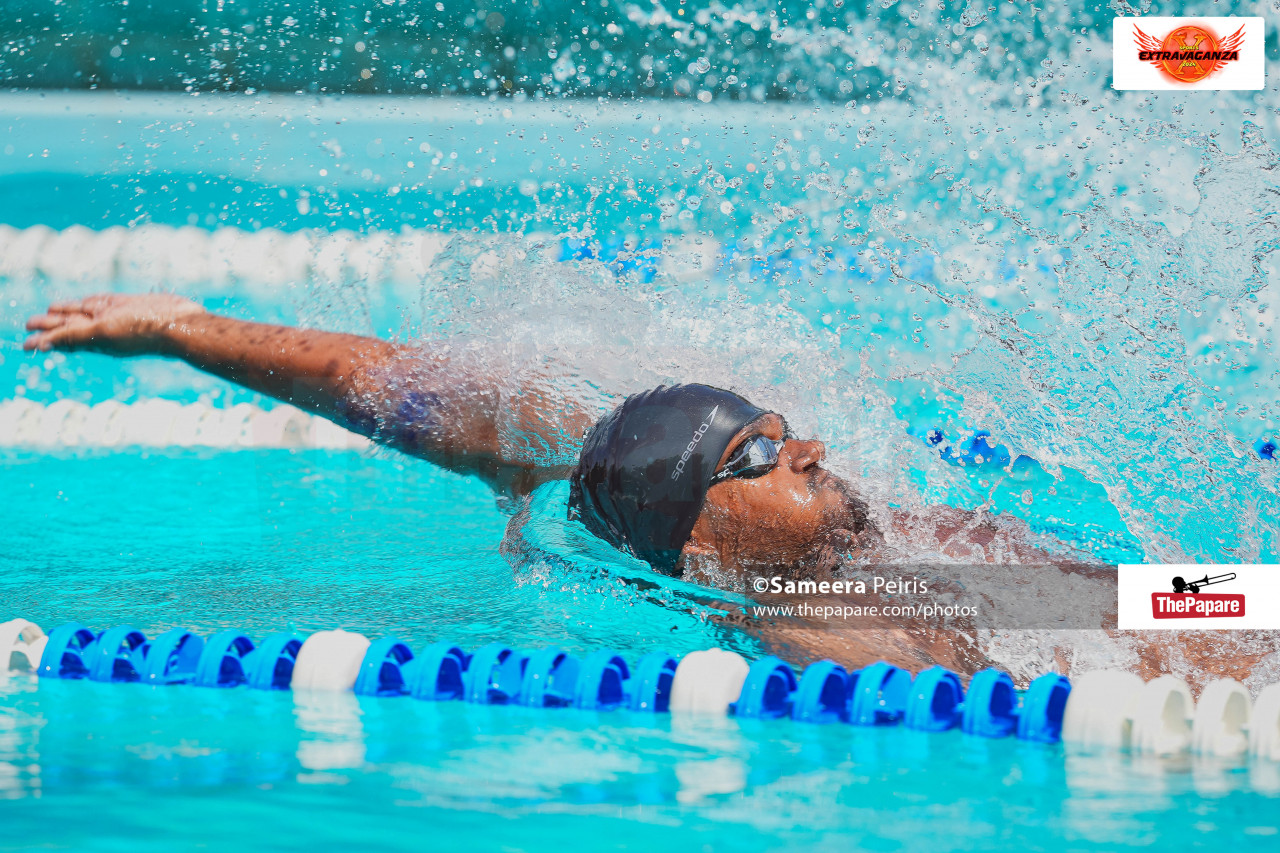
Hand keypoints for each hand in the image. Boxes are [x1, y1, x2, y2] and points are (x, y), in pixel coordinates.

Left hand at [23, 293, 206, 355]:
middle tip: (29, 324)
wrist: (179, 324)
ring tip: (48, 312)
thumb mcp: (103, 333)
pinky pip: (100, 302)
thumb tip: (43, 344)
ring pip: (82, 313)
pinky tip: (81, 304)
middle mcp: (101, 329)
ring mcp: (114, 316)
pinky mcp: (126, 305)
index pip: (61, 337)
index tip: (26, 343)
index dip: (43, 338)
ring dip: (64, 313)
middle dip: (48, 324)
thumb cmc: (142, 331)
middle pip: (68, 325)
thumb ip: (73, 336)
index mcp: (93, 339)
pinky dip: (87, 303)